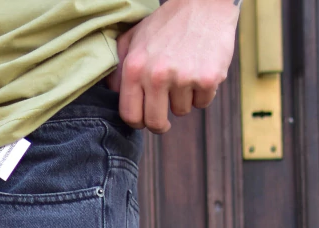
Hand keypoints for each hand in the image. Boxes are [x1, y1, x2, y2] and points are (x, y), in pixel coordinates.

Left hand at [106, 0, 240, 133]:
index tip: (145, 120)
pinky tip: (201, 69)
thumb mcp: (135, 37)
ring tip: (186, 73)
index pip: (130, 115)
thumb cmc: (167, 23)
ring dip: (183, 98)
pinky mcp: (207, 79)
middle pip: (155, 122)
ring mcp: (183, 78)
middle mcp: (156, 75)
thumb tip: (112, 92)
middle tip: (165, 117)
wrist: (205, 2)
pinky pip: (202, 102)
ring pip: (181, 111)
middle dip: (160, 124)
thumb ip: (119, 65)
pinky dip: (203, 91)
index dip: (138, 122)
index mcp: (135, 68)